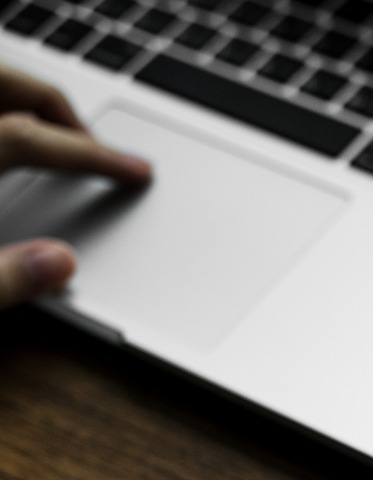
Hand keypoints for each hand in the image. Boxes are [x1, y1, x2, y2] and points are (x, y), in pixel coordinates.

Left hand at [0, 63, 150, 309]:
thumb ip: (4, 277)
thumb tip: (62, 266)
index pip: (42, 140)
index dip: (97, 157)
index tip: (137, 171)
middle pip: (10, 87)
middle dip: (60, 110)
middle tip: (93, 146)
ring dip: (26, 105)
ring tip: (52, 136)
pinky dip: (0, 121)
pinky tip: (8, 156)